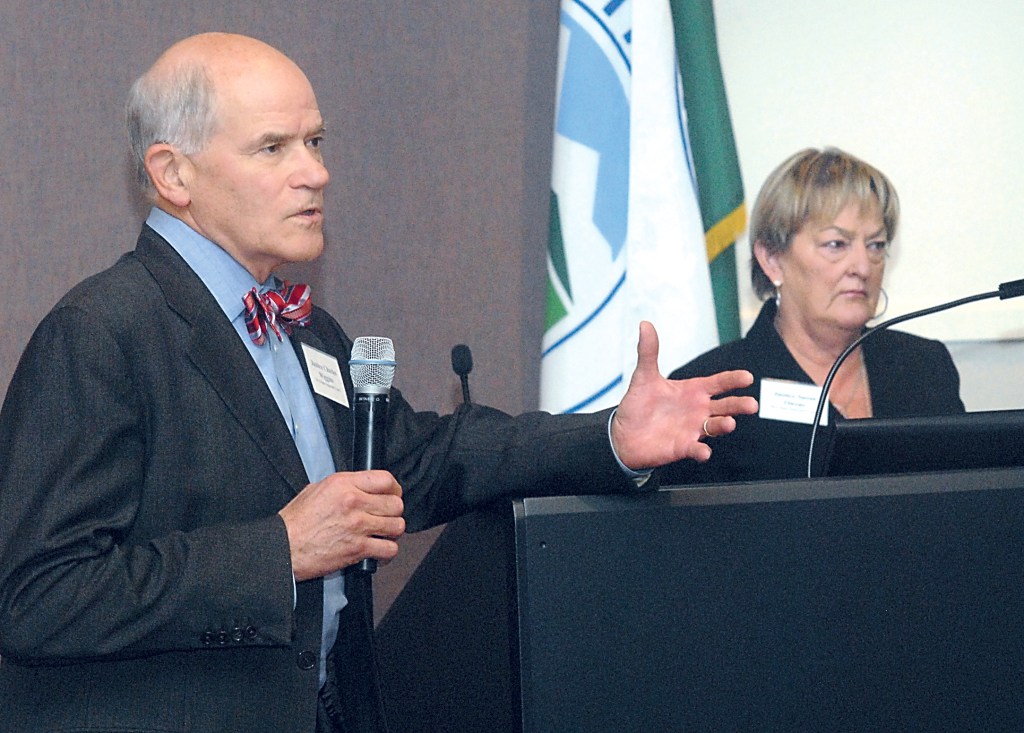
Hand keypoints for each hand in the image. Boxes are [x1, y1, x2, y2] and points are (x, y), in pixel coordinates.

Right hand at [278, 470, 404, 580]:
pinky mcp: (358, 548)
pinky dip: (387, 553)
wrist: (283, 548)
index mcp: (343, 483)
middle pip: (396, 504)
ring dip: (392, 532)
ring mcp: (358, 526)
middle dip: (393, 512)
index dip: (393, 489)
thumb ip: (344, 486)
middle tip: (385, 517)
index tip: (392, 495)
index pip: (386, 479)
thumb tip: (361, 487)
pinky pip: (389, 549)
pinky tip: (378, 551)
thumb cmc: (295, 522)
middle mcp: (353, 501)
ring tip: (382, 534)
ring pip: (397, 526)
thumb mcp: (316, 489)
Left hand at [610, 321, 757, 468]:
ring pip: (715, 426)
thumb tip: (645, 324)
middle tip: (751, 404)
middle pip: (725, 406)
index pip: (719, 383)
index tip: (747, 377)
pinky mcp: (684, 447)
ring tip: (729, 423)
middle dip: (739, 405)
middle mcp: (698, 409)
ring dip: (724, 425)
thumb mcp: (644, 376)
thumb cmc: (638, 405)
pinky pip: (697, 449)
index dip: (733, 379)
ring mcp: (693, 429)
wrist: (623, 434)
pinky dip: (701, 451)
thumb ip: (648, 352)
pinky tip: (704, 452)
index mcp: (693, 390)